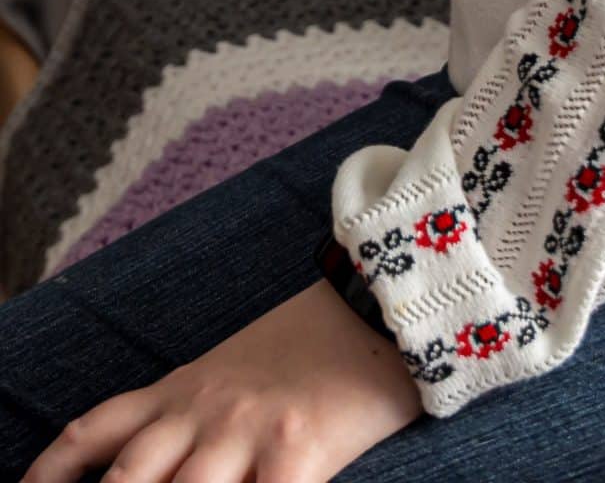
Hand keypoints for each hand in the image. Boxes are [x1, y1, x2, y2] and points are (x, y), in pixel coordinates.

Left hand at [21, 276, 423, 482]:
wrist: (385, 304)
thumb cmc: (315, 345)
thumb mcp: (232, 366)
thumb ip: (185, 408)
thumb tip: (142, 460)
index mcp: (184, 389)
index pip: (96, 432)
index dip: (52, 473)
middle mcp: (204, 410)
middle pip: (128, 478)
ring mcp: (247, 431)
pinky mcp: (296, 449)